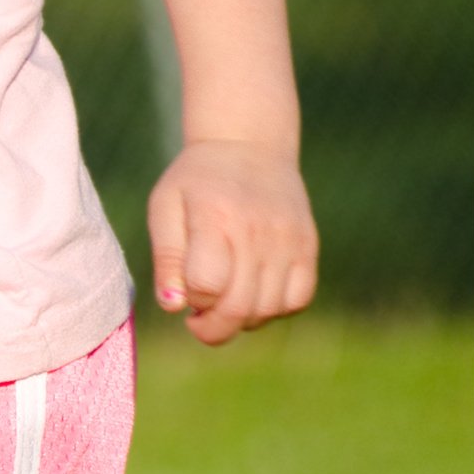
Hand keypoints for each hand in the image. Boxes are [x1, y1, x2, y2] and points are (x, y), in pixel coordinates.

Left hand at [145, 140, 317, 343]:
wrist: (248, 146)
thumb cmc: (197, 182)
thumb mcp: (166, 207)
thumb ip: (167, 259)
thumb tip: (173, 307)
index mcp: (215, 218)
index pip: (207, 284)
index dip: (193, 299)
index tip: (185, 292)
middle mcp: (256, 231)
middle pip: (239, 307)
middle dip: (213, 327)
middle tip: (200, 316)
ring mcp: (287, 240)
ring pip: (268, 310)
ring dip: (241, 319)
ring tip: (225, 298)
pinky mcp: (307, 246)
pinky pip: (298, 299)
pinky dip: (274, 309)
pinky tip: (254, 294)